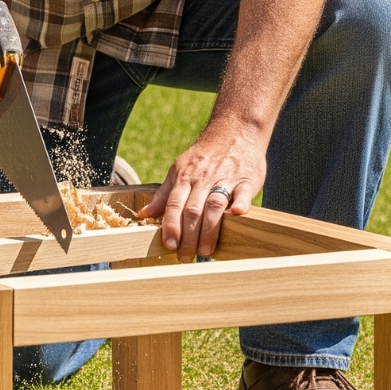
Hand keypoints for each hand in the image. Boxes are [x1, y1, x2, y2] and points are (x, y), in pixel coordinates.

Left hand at [138, 122, 267, 262]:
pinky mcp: (247, 179)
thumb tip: (143, 215)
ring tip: (206, 251)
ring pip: (214, 205)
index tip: (169, 245)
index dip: (170, 225)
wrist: (235, 131)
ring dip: (210, 229)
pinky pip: (243, 192)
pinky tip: (237, 215)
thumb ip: (164, 194)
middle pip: (193, 210)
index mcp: (185, 176)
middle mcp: (203, 178)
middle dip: (188, 236)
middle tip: (185, 258)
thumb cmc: (204, 156)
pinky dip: (240, 203)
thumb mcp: (179, 170)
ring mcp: (225, 178)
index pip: (174, 204)